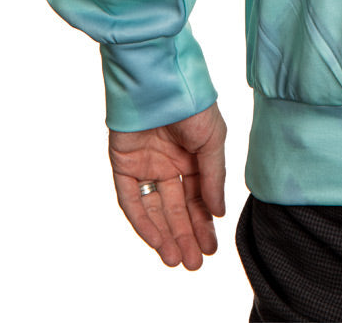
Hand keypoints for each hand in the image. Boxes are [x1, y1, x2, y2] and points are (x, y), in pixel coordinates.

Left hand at [108, 100, 226, 269]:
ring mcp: (145, 165)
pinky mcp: (123, 165)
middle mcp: (169, 163)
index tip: (211, 248)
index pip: (198, 197)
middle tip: (196, 263)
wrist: (160, 79)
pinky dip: (143, 221)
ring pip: (155, 208)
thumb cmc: (193, 102)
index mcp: (193, 155)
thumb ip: (213, 178)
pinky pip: (132, 200)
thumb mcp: (213, 141)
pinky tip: (157, 239)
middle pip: (177, 207)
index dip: (204, 223)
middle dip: (187, 234)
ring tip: (177, 259)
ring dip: (165, 235)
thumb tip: (218, 212)